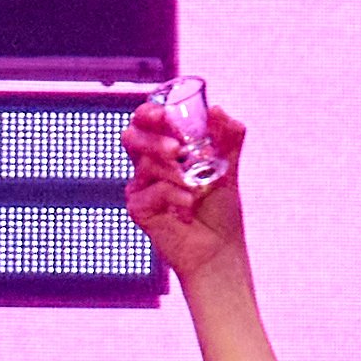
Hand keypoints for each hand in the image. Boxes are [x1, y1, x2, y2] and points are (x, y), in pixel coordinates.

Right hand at [126, 90, 245, 283]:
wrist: (219, 250)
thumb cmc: (220, 211)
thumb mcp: (228, 168)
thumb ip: (228, 138)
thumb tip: (216, 110)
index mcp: (164, 150)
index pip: (146, 122)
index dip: (149, 113)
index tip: (164, 114)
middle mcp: (148, 165)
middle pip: (132, 137)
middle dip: (153, 139)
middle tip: (177, 149)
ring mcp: (141, 187)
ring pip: (144, 164)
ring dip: (173, 171)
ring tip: (195, 185)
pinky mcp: (139, 209)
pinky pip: (151, 191)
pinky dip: (174, 195)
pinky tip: (189, 205)